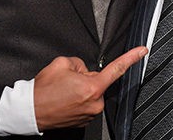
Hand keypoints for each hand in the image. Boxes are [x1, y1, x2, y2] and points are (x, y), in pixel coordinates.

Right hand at [33, 46, 147, 130]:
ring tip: (64, 92)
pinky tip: (65, 100)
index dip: (132, 57)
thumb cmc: (43, 90)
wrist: (30, 111)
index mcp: (92, 87)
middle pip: (99, 82)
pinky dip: (78, 99)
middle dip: (87, 78)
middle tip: (69, 81)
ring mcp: (89, 114)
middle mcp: (94, 103)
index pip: (117, 68)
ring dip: (81, 89)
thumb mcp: (62, 63)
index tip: (142, 51)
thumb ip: (80, 62)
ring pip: (92, 93)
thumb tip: (84, 69)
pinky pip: (86, 103)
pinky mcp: (83, 121)